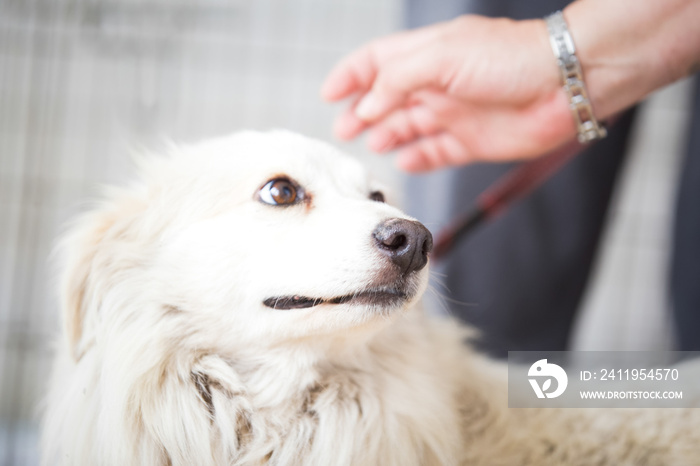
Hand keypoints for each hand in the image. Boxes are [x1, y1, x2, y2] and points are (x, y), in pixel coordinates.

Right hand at [322, 0, 699, 172]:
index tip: (328, 94)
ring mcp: (452, 113)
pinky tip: (403, 161)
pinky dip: (416, 157)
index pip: (376, 62)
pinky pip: (434, 152)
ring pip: (407, 127)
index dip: (350, 76)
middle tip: (342, 130)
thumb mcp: (440, 56)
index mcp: (426, 55)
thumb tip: (366, 106)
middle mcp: (436, 84)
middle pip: (387, 98)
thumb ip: (396, 80)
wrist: (564, 85)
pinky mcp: (469, 141)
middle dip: (361, 112)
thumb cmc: (508, 59)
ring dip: (385, 135)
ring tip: (369, 145)